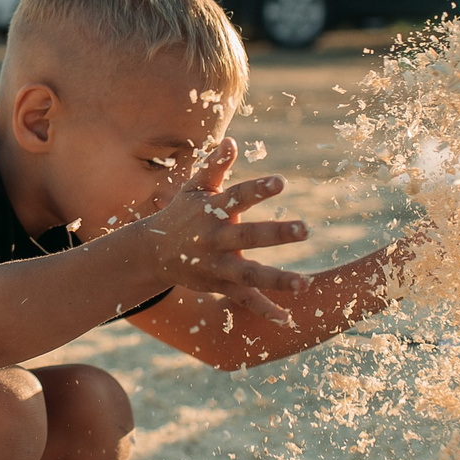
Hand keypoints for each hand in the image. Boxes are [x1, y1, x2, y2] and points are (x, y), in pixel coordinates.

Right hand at [130, 139, 308, 320]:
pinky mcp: (219, 285)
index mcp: (212, 211)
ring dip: (277, 278)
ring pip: (249, 273)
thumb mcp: (195, 188)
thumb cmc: (182, 214)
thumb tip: (232, 141)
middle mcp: (215, 238)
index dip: (258, 189)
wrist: (154, 253)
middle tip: (305, 228)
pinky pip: (244, 299)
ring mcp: (217, 265)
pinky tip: (286, 318)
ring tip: (305, 282)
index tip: (281, 181)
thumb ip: (215, 166)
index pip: (237, 196)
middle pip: (248, 236)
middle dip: (276, 233)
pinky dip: (263, 309)